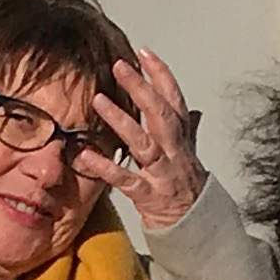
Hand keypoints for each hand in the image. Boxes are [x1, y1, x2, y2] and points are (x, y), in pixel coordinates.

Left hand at [80, 47, 206, 226]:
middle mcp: (174, 152)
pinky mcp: (148, 196)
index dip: (161, 75)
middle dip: (142, 89)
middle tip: (121, 66)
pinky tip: (84, 156)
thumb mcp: (190, 156)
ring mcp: (162, 173)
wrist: (195, 228)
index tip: (144, 52)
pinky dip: (105, 167)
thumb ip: (189, 132)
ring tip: (98, 100)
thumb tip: (194, 110)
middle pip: (160, 114)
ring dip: (121, 121)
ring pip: (143, 143)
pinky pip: (126, 179)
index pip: (174, 100)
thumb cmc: (187, 189)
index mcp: (181, 139)